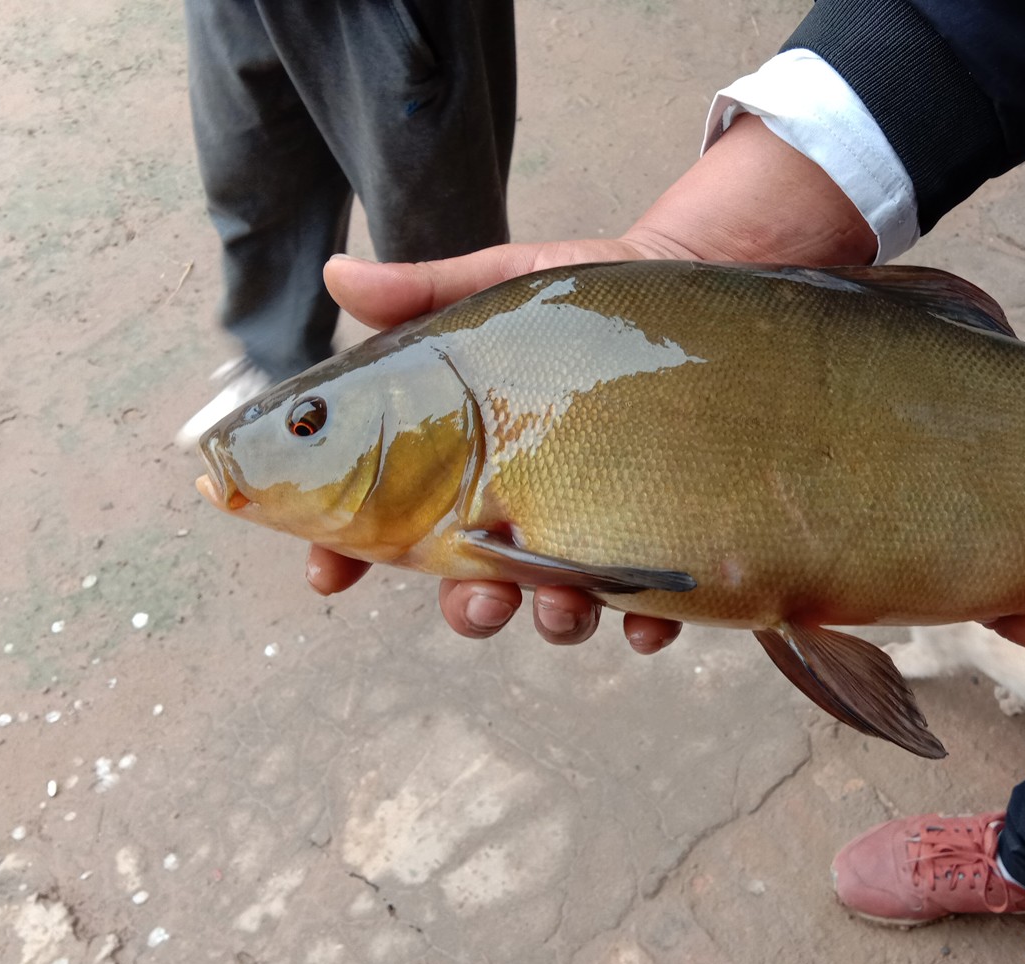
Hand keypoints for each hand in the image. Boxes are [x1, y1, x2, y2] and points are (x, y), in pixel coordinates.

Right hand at [306, 115, 873, 651]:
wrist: (694, 281)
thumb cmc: (584, 298)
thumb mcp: (501, 286)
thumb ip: (421, 294)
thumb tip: (337, 277)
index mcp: (467, 468)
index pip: (390, 525)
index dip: (348, 555)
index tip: (331, 573)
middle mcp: (524, 511)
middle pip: (477, 588)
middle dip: (472, 611)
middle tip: (481, 602)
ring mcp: (592, 533)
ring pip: (558, 609)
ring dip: (554, 622)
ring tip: (565, 605)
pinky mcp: (661, 541)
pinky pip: (650, 607)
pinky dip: (644, 625)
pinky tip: (645, 621)